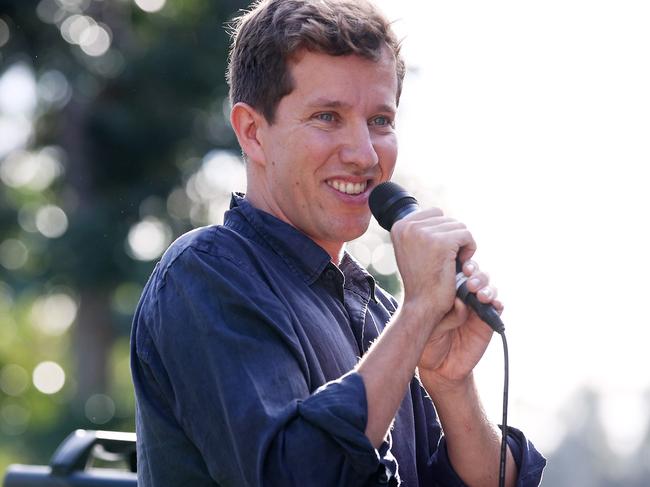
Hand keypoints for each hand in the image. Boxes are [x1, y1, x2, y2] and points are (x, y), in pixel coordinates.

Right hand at [390, 208, 476, 326]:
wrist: (422, 304)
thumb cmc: (420, 279)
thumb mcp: (411, 249)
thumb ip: (419, 230)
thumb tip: (437, 213)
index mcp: (400, 225)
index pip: (434, 213)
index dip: (442, 233)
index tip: (437, 252)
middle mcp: (409, 226)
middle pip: (447, 219)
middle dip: (452, 238)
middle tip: (446, 260)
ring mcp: (424, 233)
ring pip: (459, 226)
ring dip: (461, 245)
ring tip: (451, 262)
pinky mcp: (442, 242)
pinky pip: (466, 235)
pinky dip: (470, 249)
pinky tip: (461, 263)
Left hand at [418, 260, 502, 389]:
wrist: (439, 366)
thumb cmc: (429, 342)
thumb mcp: (430, 327)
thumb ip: (445, 315)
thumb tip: (460, 302)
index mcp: (446, 291)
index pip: (457, 271)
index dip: (461, 264)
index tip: (462, 266)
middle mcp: (463, 295)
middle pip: (476, 275)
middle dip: (476, 274)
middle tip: (470, 282)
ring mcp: (477, 307)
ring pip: (488, 288)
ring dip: (487, 288)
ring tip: (480, 295)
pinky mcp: (487, 321)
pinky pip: (496, 308)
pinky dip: (497, 303)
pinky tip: (493, 304)